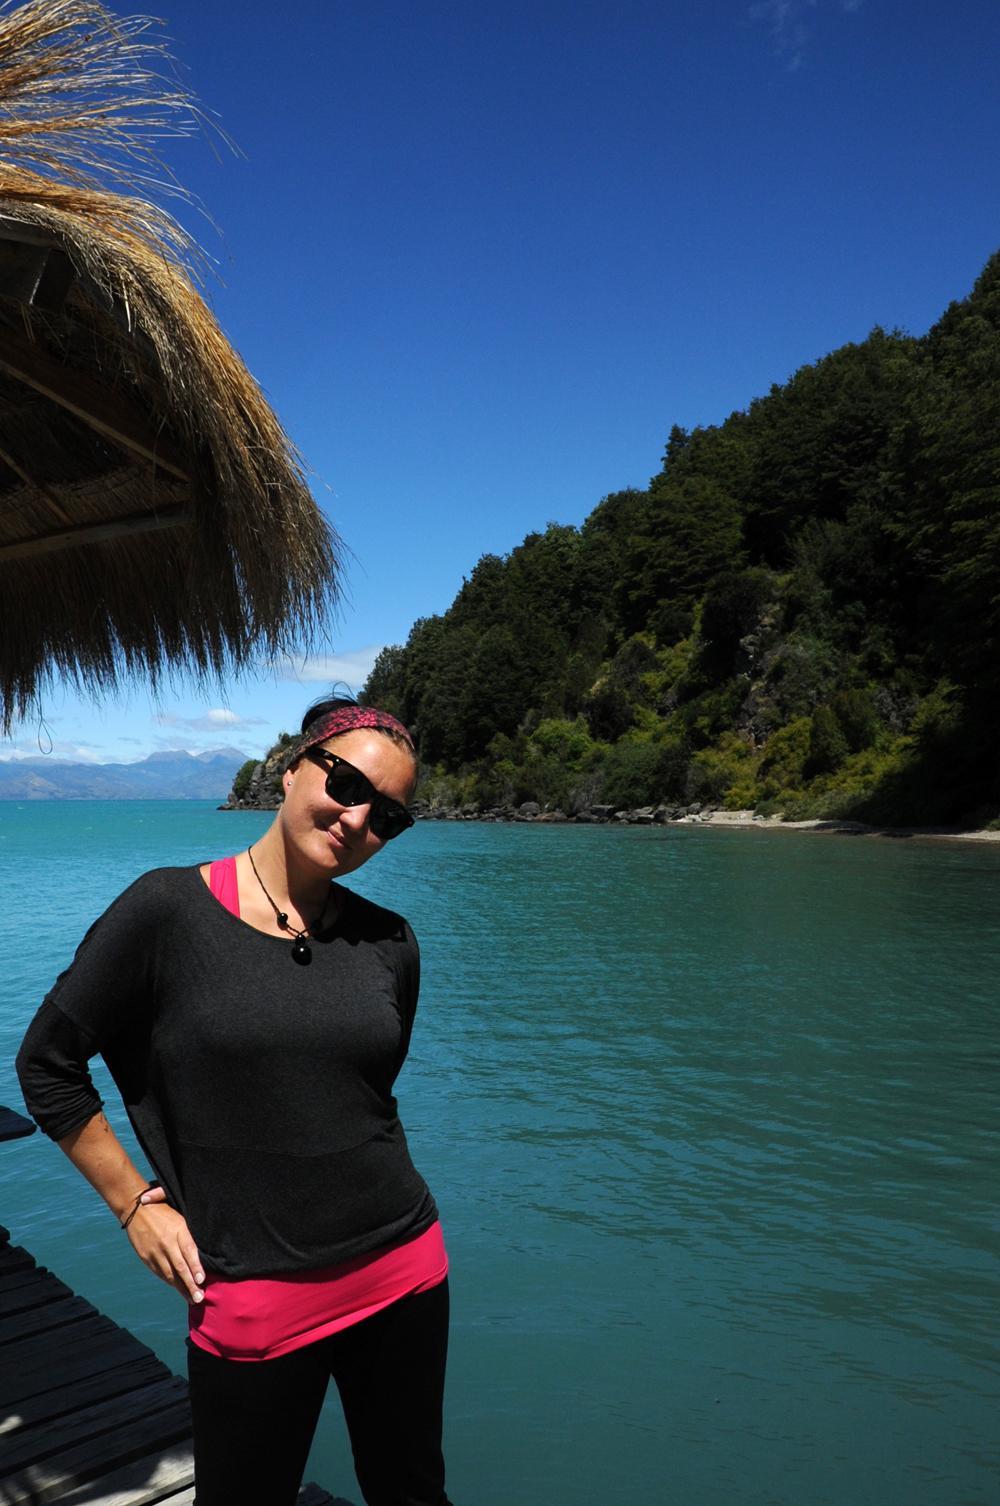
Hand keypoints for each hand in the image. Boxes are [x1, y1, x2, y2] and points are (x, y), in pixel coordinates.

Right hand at [126, 1189, 205, 1304]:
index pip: (189, 1250)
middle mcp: (166, 1242)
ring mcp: (155, 1251)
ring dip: (181, 1287)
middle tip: (199, 1298)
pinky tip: (178, 1288)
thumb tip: (201, 1254)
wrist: (135, 1208)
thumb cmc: (163, 1211)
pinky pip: (159, 1272)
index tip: (202, 1280)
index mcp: (178, 1228)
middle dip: (190, 1284)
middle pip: (180, 1266)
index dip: (195, 1266)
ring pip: (169, 1273)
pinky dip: (170, 1281)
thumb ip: (188, 1235)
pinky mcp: (146, 1257)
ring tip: (191, 1298)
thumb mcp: (179, 1216)